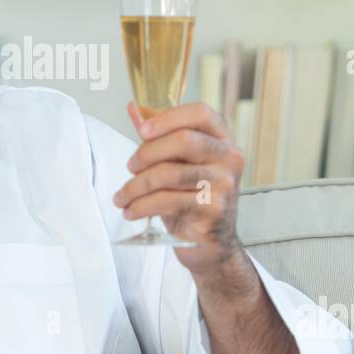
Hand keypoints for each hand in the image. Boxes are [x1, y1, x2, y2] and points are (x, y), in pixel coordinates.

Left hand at [111, 101, 246, 276]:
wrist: (210, 244)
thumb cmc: (192, 197)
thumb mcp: (178, 163)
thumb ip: (159, 135)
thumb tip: (134, 108)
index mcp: (222, 139)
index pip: (201, 113)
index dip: (168, 117)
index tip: (142, 130)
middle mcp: (230, 158)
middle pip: (184, 141)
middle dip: (147, 153)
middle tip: (130, 167)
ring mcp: (225, 185)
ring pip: (170, 173)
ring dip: (136, 186)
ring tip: (123, 196)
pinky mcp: (213, 210)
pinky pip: (167, 201)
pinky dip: (141, 206)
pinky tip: (131, 211)